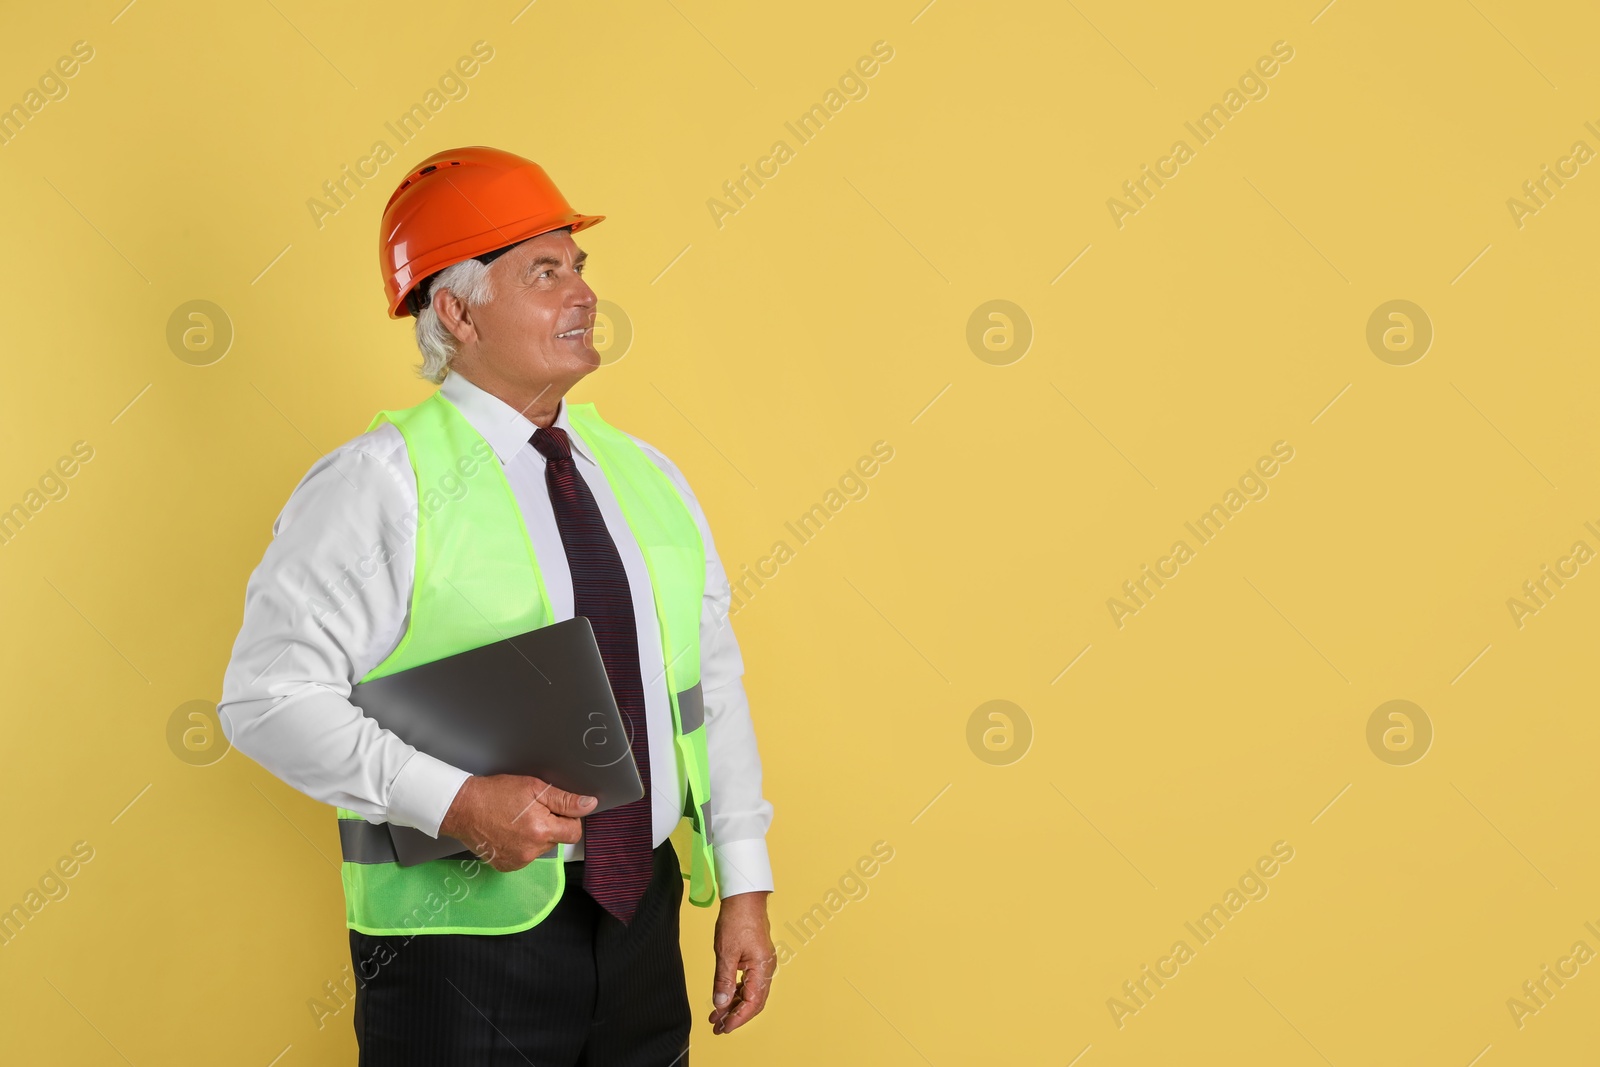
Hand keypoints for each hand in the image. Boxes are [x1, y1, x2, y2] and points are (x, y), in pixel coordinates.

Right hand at [437, 774, 595, 871]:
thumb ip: (564, 800)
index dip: (569, 819)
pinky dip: (521, 846)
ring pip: (540, 848)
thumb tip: (590, 805)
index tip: (555, 810)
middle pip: (556, 840)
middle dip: (549, 825)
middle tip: (530, 811)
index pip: (574, 833)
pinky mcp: (506, 866)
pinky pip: (525, 856)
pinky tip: (508, 832)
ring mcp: (518, 862)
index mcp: (541, 831)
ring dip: (535, 836)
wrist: (462, 808)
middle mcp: (531, 852)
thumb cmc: (496, 794)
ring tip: (516, 821)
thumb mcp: (534, 788)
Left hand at [708, 891, 774, 1034]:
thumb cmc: (737, 920)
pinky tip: (723, 999)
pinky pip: (747, 982)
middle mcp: (766, 969)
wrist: (744, 897)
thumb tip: (720, 1004)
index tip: (723, 1028)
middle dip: (735, 1016)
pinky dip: (735, 992)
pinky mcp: (755, 959)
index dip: (737, 1018)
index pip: (752, 1003)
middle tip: (717, 1027)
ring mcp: (761, 964)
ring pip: (749, 993)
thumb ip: (723, 980)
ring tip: (715, 1016)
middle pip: (753, 1002)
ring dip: (733, 1005)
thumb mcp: (726, 952)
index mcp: (762, 969)